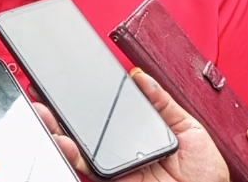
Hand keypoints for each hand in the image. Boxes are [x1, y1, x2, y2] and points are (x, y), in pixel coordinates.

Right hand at [35, 70, 228, 181]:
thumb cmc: (205, 174)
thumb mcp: (189, 129)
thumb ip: (164, 103)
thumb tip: (141, 76)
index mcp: (138, 131)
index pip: (106, 109)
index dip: (85, 95)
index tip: (68, 78)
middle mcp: (121, 147)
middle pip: (83, 125)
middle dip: (58, 107)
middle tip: (41, 91)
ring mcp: (114, 165)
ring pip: (77, 144)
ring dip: (56, 127)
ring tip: (44, 111)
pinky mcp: (112, 180)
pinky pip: (86, 167)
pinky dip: (71, 153)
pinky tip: (63, 140)